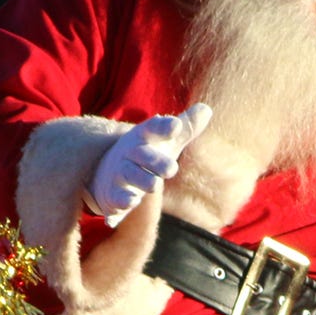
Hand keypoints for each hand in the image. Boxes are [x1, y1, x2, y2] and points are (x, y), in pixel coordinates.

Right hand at [85, 103, 212, 225]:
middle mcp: (130, 154)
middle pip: (142, 155)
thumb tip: (207, 109)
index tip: (176, 126)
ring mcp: (120, 174)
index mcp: (143, 137)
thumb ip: (186, 127)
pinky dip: (120, 203)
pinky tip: (128, 205)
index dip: (164, 127)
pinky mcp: (114, 195)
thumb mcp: (165, 141)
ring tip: (155, 185)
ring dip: (142, 180)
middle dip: (156, 161)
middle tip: (172, 168)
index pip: (153, 128)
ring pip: (130, 175)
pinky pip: (116, 198)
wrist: (108, 172)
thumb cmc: (147, 154)